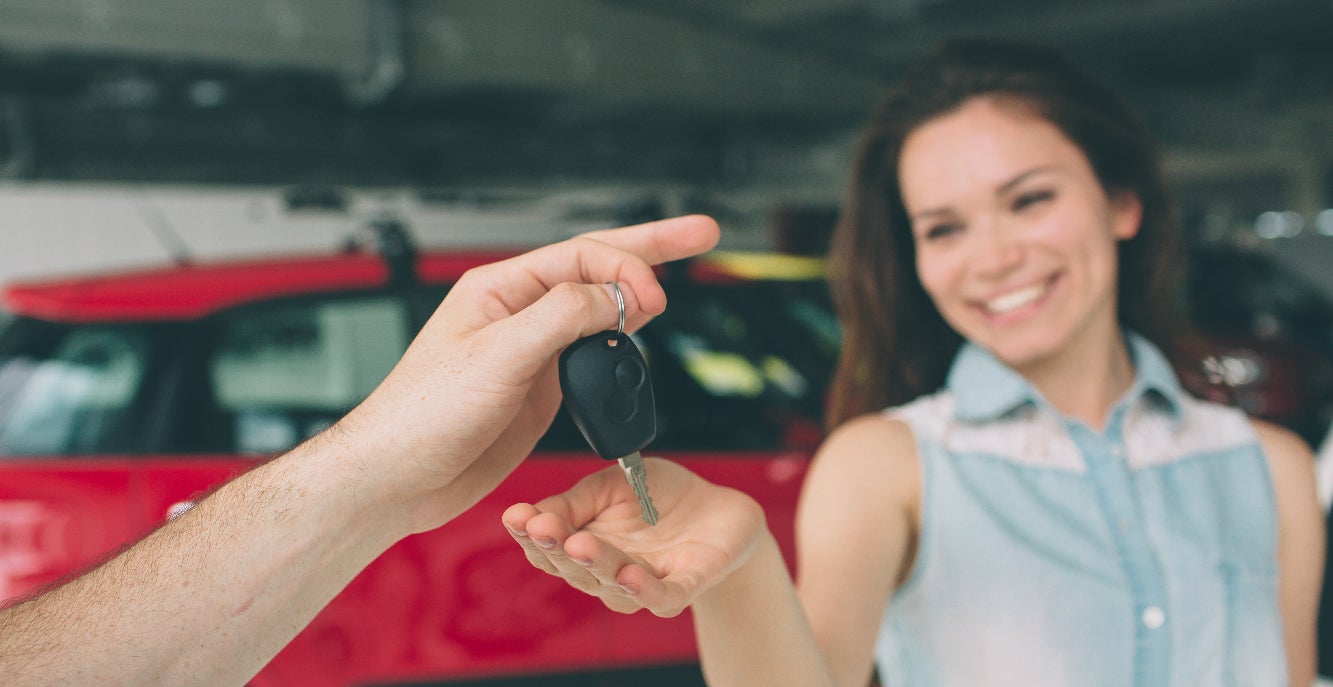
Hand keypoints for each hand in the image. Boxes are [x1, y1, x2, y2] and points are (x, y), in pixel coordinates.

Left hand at [342, 216, 719, 531]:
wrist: (400, 478)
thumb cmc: (423, 414)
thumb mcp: (498, 355)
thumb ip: (561, 318)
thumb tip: (617, 295)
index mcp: (500, 288)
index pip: (580, 256)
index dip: (627, 265)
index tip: (656, 294)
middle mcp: (517, 312)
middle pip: (596, 267)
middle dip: (650, 249)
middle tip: (702, 232)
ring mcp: (531, 350)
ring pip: (597, 309)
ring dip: (637, 295)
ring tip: (674, 282)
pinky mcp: (538, 388)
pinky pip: (590, 352)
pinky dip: (622, 341)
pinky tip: (640, 335)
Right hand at [502, 459, 766, 616]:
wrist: (720, 509)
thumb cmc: (659, 498)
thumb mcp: (609, 486)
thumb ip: (572, 502)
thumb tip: (529, 514)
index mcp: (586, 545)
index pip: (549, 550)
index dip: (530, 535)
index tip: (516, 515)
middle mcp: (609, 572)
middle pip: (576, 570)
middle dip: (557, 549)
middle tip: (544, 528)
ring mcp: (646, 582)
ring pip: (614, 586)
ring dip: (597, 567)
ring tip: (581, 546)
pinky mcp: (684, 586)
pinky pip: (663, 596)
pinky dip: (646, 590)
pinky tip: (631, 575)